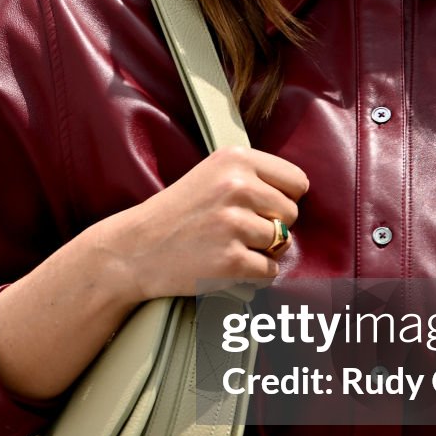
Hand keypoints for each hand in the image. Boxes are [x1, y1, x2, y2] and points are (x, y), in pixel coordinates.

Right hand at [0, 145, 307, 399]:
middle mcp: (237, 186)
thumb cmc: (175, 214)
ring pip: (282, 244)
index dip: (281, 199)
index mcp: (235, 158)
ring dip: (260, 251)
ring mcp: (234, 225)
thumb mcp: (210, 174)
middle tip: (232, 230)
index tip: (257, 208)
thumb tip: (302, 195)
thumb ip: (252, 176)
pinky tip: (223, 266)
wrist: (132, 249)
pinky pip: (269, 272)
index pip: (297, 182)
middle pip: (292, 214)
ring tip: (224, 246)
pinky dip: (252, 276)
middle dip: (270, 226)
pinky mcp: (231, 261)